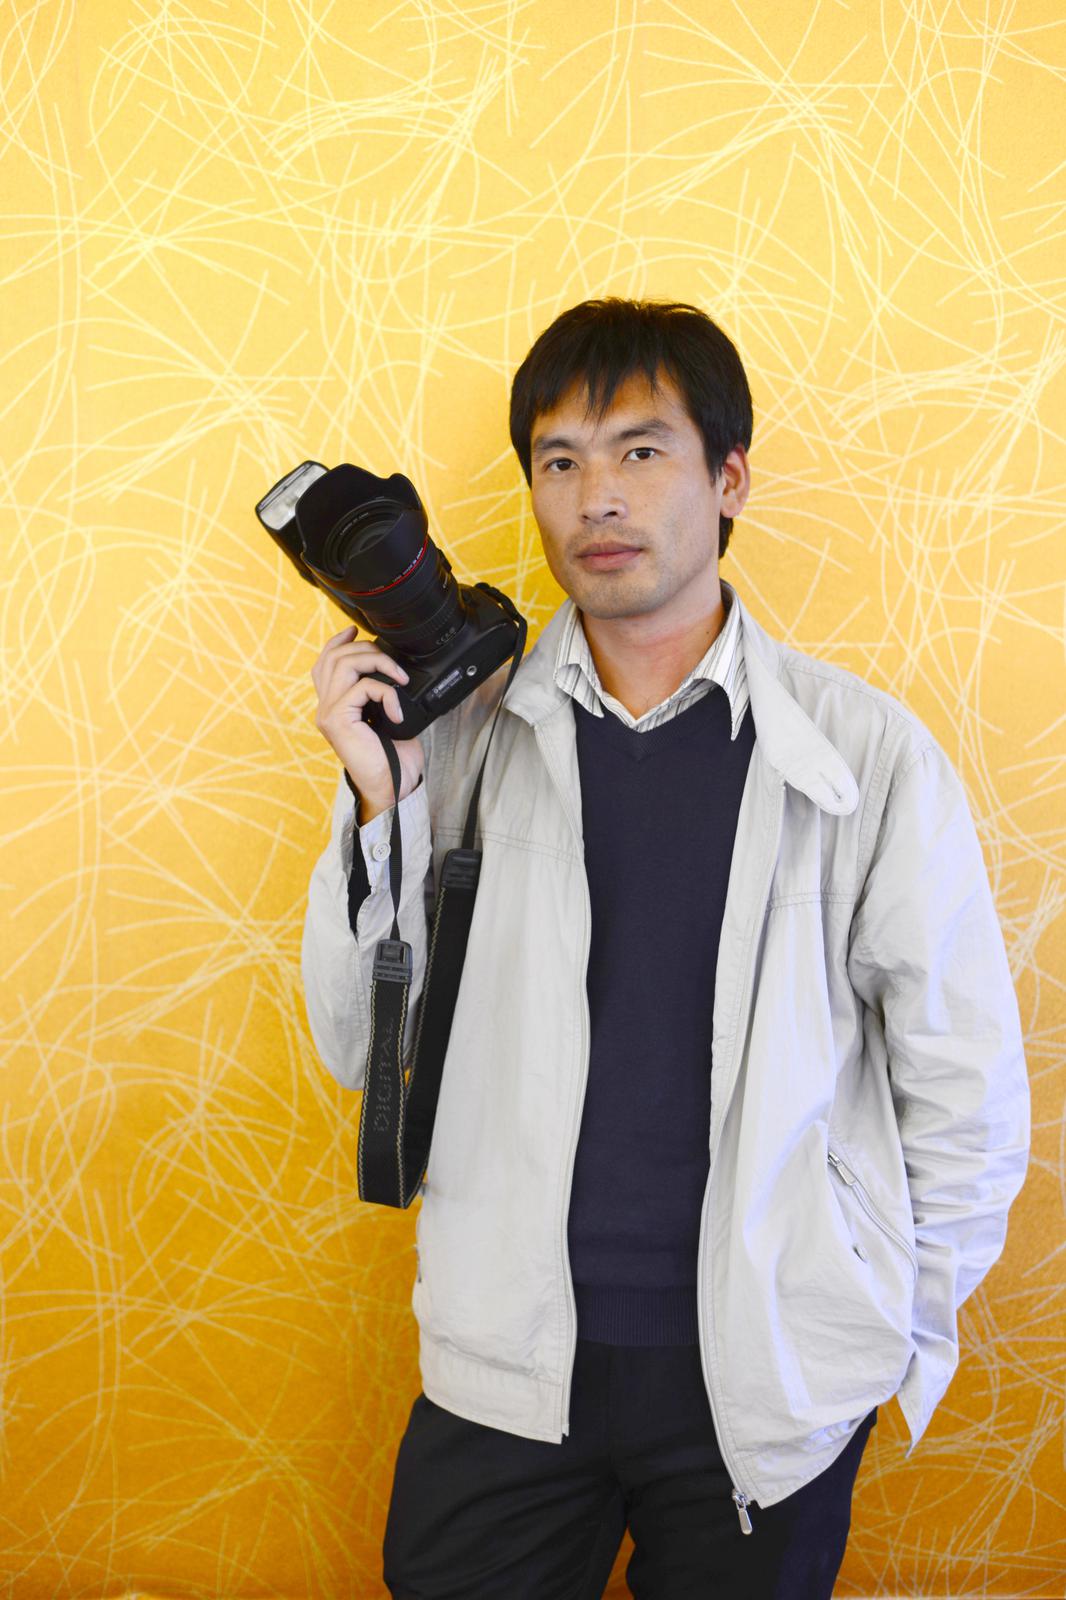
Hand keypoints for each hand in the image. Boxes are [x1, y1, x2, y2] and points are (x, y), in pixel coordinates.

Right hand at [311, 626, 425, 821]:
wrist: (392, 786)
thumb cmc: (393, 758)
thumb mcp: (387, 717)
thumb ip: (379, 693)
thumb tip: (394, 670)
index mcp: (334, 705)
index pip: (324, 663)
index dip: (336, 641)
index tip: (354, 629)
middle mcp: (325, 707)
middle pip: (335, 656)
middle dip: (367, 649)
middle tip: (394, 665)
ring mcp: (328, 713)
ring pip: (344, 664)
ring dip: (378, 663)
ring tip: (399, 679)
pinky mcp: (337, 720)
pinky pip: (362, 687)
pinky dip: (387, 693)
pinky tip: (398, 713)